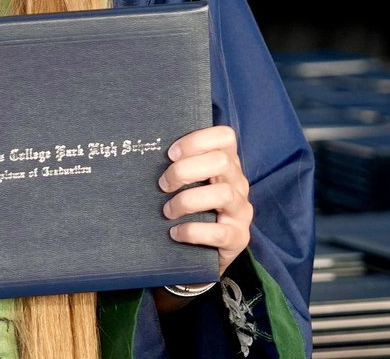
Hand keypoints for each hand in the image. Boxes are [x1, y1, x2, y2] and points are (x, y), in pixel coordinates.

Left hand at [159, 125, 251, 277]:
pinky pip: (219, 232)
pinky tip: (175, 233)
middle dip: (185, 170)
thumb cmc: (192, 206)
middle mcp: (238, 183)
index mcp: (227, 163)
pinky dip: (193, 231)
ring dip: (187, 201)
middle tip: (163, 184)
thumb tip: (148, 149)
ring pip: (223, 193)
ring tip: (167, 210)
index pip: (225, 136)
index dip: (197, 140)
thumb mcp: (191, 181)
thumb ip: (181, 163)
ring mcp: (241, 210)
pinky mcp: (238, 238)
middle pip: (221, 161)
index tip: (170, 153)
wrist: (205, 251)